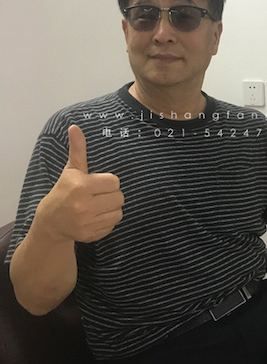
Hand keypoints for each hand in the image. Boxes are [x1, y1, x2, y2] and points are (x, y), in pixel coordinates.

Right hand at [35, 125, 123, 242]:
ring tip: (98, 206)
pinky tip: (95, 217)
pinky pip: (112, 225)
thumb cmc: (64, 190)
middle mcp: (84, 206)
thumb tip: (75, 127)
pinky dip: (107, 221)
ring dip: (111, 209)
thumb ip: (78, 149)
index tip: (98, 183)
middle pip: (119, 198)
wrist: (51, 222)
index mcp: (81, 187)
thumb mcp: (71, 169)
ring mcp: (87, 223)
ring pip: (118, 213)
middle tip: (98, 195)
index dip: (108, 182)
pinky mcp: (91, 235)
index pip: (114, 182)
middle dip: (111, 195)